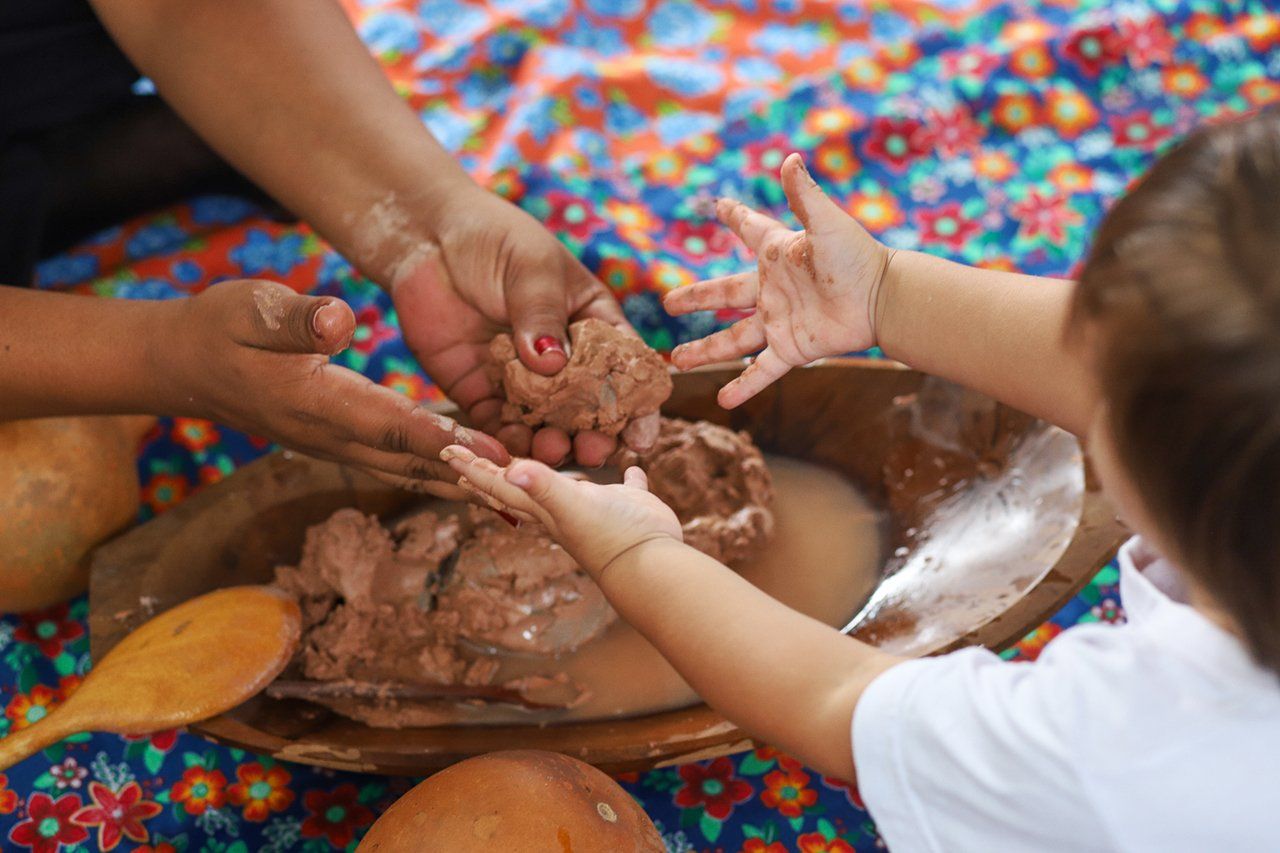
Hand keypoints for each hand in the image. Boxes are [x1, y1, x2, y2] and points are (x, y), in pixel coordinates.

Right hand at [163, 279, 508, 494]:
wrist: (186, 365)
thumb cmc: (220, 328)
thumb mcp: (249, 308)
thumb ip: (295, 318)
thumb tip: (339, 320)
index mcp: (317, 402)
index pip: (391, 426)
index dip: (444, 441)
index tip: (494, 454)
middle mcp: (333, 436)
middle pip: (414, 464)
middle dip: (473, 479)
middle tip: (532, 491)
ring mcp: (339, 446)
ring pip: (411, 472)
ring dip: (464, 485)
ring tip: (523, 495)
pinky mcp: (345, 443)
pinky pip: (401, 465)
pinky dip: (442, 474)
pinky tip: (480, 477)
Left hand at [391, 188, 656, 466]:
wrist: (428, 238)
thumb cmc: (494, 240)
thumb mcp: (532, 268)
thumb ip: (543, 316)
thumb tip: (552, 366)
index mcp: (590, 327)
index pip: (622, 372)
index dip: (636, 407)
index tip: (640, 437)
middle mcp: (560, 361)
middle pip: (586, 410)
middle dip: (593, 436)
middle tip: (592, 451)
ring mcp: (520, 380)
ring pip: (543, 424)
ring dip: (550, 443)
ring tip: (549, 449)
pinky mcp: (479, 390)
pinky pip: (495, 424)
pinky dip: (504, 441)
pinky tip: (509, 448)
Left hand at [438, 444, 682, 579]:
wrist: (651, 566)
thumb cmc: (610, 535)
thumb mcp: (573, 506)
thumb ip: (543, 487)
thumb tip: (512, 468)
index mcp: (546, 509)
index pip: (501, 486)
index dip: (475, 469)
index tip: (448, 453)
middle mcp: (565, 509)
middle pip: (520, 490)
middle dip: (495, 475)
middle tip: (470, 462)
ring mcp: (597, 509)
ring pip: (566, 490)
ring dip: (551, 479)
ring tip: (541, 468)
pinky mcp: (631, 504)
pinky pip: (626, 486)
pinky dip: (628, 475)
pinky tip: (631, 466)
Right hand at [664, 153, 893, 408]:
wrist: (883, 299)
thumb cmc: (857, 256)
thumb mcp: (826, 223)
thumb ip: (803, 195)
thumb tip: (789, 157)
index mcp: (776, 254)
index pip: (748, 229)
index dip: (733, 216)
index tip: (717, 206)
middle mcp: (771, 288)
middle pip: (723, 295)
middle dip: (696, 298)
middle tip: (670, 304)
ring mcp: (778, 320)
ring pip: (732, 339)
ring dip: (705, 350)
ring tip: (677, 361)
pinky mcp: (791, 348)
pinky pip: (761, 370)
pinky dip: (743, 386)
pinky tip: (723, 402)